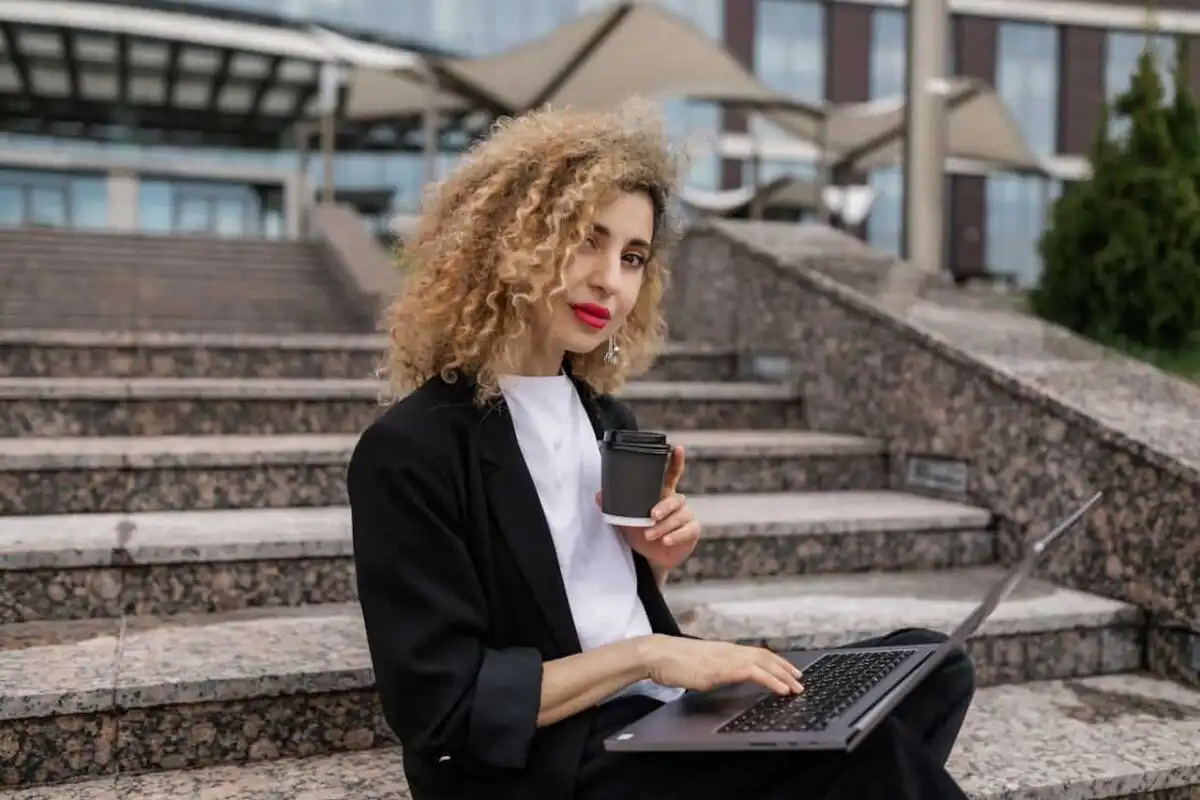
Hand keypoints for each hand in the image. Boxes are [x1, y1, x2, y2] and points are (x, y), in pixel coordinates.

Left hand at [597, 445, 699, 570]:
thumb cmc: (640, 533)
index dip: (675, 460)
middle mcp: (676, 502)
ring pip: (679, 516)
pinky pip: (687, 530)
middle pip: (676, 499)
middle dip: (664, 507)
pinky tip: (666, 540)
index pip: (672, 474)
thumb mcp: (625, 520)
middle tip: (651, 516)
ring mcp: (686, 516)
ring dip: (664, 526)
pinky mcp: (692, 531)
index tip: (677, 448)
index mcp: (662, 494)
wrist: (650, 557)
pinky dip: (675, 536)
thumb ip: (614, 507)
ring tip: (650, 535)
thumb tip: (599, 495)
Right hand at [639, 635, 804, 695]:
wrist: (657, 655)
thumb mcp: (699, 665)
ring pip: (763, 663)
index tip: (789, 670)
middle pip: (765, 656)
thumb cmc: (673, 662)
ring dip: (783, 675)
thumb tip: (724, 675)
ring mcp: (726, 658)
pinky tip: (780, 689)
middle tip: (800, 680)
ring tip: (796, 687)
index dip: (775, 661)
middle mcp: (729, 651)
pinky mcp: (722, 669)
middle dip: (785, 668)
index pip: (756, 653)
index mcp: (724, 650)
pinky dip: (770, 680)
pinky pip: (753, 673)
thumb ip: (715, 668)